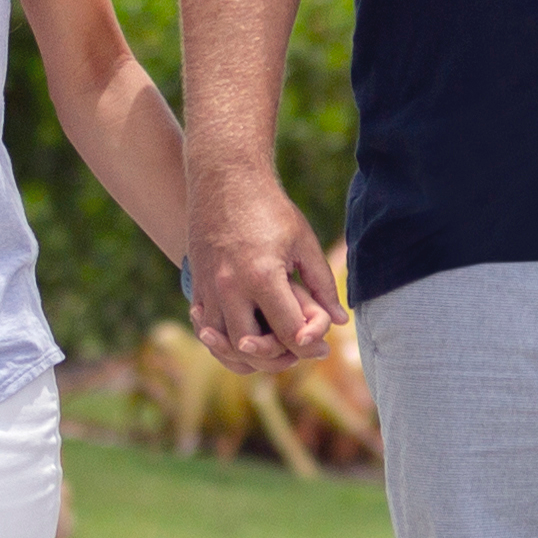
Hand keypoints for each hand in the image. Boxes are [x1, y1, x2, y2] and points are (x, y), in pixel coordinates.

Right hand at [185, 156, 344, 374]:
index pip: (287, 331)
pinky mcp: (197, 288)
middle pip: (252, 348)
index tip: (321, 347)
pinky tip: (244, 338)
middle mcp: (230, 288)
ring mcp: (209, 290)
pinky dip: (225, 342)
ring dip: (249, 356)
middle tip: (297, 353)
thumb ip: (322, 285)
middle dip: (277, 358)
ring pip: (224, 345)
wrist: (224, 179)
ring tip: (273, 351)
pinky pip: (207, 331)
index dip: (307, 345)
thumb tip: (341, 322)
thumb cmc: (270, 209)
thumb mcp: (304, 243)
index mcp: (261, 277)